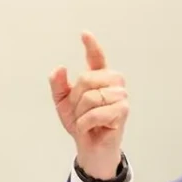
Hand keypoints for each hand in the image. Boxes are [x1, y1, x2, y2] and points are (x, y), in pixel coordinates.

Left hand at [48, 32, 128, 179]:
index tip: (84, 34)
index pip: (96, 57)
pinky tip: (89, 128)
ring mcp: (120, 95)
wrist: (89, 147)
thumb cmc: (81, 123)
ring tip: (85, 121)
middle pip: (86, 79)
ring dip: (81, 113)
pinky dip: (86, 123)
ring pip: (90, 97)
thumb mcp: (62, 104)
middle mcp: (112, 82)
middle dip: (75, 99)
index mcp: (98, 77)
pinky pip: (96, 112)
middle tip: (78, 113)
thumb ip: (58, 85)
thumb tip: (59, 68)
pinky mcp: (123, 110)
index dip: (91, 45)